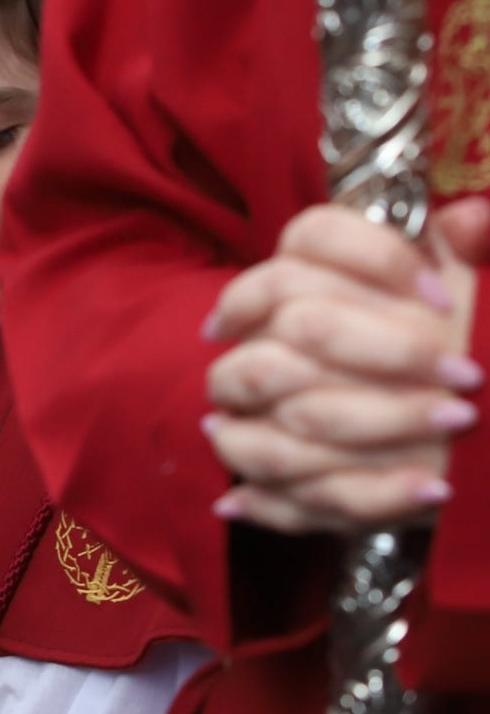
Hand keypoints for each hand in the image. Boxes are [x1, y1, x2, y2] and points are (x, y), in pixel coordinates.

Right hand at [203, 200, 485, 531]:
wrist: (437, 435)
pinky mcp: (259, 469)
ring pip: (283, 411)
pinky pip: (290, 493)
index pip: (312, 237)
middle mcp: (260, 330)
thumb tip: (470, 219)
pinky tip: (430, 489)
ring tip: (455, 427)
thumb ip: (477, 252)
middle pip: (298, 325)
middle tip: (466, 379)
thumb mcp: (473, 298)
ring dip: (377, 426)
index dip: (377, 261)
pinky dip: (365, 494)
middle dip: (390, 352)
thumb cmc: (446, 355)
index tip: (444, 299)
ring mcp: (247, 402)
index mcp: (306, 272)